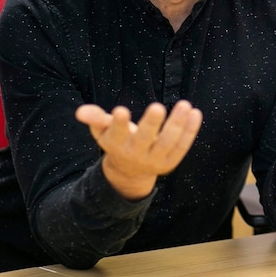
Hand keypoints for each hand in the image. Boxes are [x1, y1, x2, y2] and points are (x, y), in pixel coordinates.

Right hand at [75, 100, 202, 199]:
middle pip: (144, 139)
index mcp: (116, 144)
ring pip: (168, 142)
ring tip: (185, 105)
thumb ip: (95, 119)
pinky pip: (182, 146)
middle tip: (157, 107)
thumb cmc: (117, 141)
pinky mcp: (170, 162)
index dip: (118, 124)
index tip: (121, 110)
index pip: (116, 134)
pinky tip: (195, 113)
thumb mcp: (103, 131)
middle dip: (151, 124)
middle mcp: (135, 153)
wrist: (130, 171)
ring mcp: (154, 159)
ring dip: (177, 124)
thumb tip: (80, 112)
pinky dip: (190, 131)